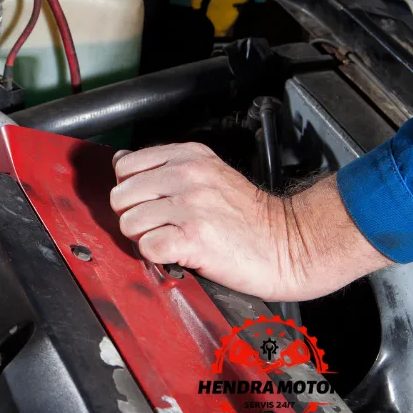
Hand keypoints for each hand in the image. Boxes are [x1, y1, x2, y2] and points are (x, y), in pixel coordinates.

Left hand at [110, 143, 391, 300]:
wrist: (292, 243)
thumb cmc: (249, 216)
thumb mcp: (208, 173)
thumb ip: (163, 167)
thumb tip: (120, 161)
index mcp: (188, 156)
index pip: (125, 167)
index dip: (131, 190)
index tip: (149, 204)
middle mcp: (187, 175)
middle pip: (121, 196)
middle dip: (133, 216)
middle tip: (160, 226)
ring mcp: (190, 206)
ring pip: (129, 222)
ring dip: (144, 238)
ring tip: (171, 240)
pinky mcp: (193, 237)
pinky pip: (147, 247)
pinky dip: (157, 256)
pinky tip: (177, 253)